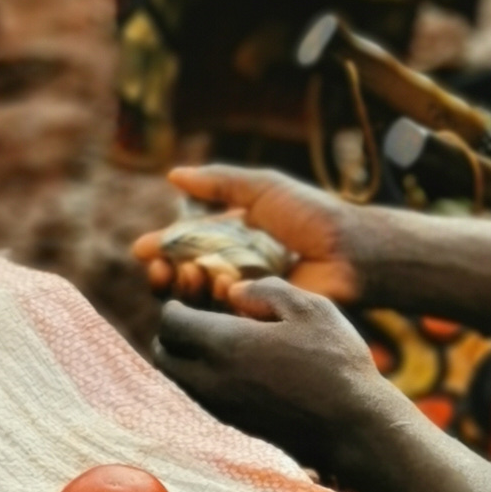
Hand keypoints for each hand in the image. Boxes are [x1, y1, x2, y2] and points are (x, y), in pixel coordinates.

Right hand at [133, 166, 371, 304]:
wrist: (348, 250)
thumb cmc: (310, 215)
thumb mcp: (263, 188)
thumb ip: (220, 183)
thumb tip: (173, 175)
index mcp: (232, 235)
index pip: (186, 244)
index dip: (162, 248)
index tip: (142, 250)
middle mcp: (236, 264)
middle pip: (186, 274)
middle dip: (166, 272)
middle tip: (161, 269)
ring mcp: (248, 292)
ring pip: (201, 298)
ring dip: (187, 286)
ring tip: (191, 272)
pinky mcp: (261, 316)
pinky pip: (226, 316)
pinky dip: (217, 300)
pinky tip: (223, 285)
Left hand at [153, 279, 391, 471]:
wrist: (355, 428)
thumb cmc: (337, 364)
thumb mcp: (311, 308)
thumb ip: (268, 290)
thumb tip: (236, 292)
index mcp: (225, 345)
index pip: (171, 322)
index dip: (177, 304)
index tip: (193, 297)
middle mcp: (212, 380)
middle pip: (165, 354)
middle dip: (175, 333)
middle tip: (199, 318)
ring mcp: (222, 408)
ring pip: (181, 380)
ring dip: (189, 358)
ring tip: (221, 342)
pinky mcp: (237, 426)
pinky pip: (202, 398)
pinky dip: (206, 379)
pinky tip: (241, 368)